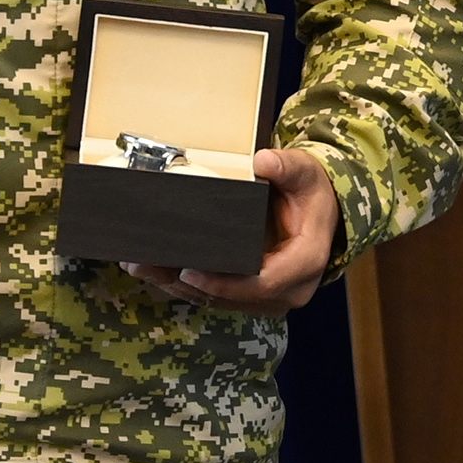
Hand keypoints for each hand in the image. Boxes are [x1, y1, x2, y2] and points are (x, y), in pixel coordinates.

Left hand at [122, 147, 340, 316]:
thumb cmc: (311, 194)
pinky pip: (217, 298)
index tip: (189, 272)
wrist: (321, 212)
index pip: (263, 283)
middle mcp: (290, 288)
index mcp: (306, 261)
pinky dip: (186, 286)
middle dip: (188, 285)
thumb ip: (287, 166)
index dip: (224, 283)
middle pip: (233, 297)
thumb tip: (264, 161)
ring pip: (219, 301)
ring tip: (141, 265)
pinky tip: (156, 270)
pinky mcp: (252, 297)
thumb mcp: (305, 173)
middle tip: (147, 265)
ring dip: (178, 287)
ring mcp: (271, 297)